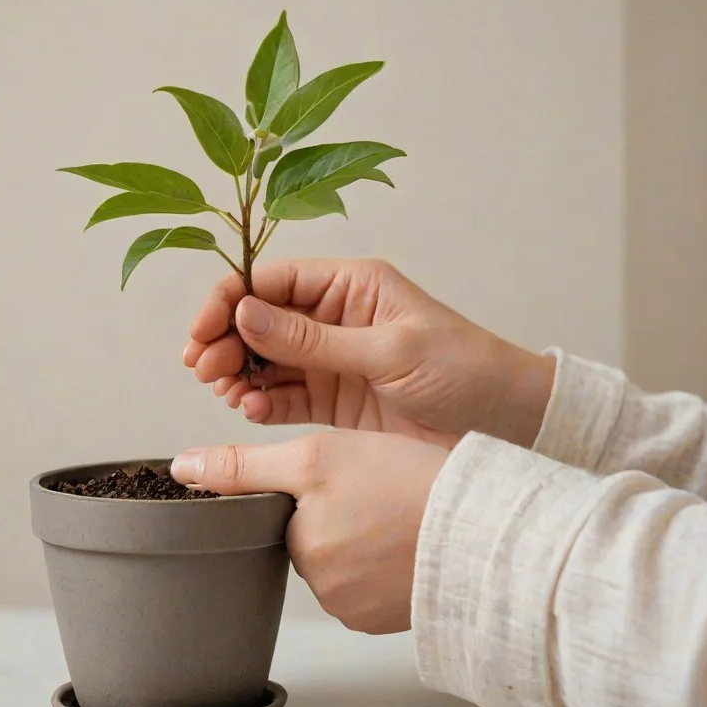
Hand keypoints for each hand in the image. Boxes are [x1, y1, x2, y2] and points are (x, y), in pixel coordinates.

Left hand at [170, 431, 448, 633]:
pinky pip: (371, 585)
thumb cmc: (407, 482)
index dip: (311, 489)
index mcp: (300, 548)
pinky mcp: (391, 619)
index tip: (346, 478)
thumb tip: (181, 470)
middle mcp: (322, 589)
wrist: (483, 525)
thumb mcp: (317, 455)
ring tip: (396, 514)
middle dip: (334, 515)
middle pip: (312, 540)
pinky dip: (383, 564)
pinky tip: (406, 541)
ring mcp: (359, 609)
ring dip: (360, 539)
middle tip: (377, 491)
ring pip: (342, 562)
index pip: (284, 515)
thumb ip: (244, 466)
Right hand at [183, 258, 553, 447]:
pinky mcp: (331, 401)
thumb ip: (314, 338)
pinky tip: (249, 408)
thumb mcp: (389, 351)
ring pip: (262, 359)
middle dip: (224, 340)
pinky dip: (258, 402)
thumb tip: (245, 313)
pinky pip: (280, 396)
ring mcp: (329, 360)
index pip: (271, 281)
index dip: (229, 301)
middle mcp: (333, 318)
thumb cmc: (465, 371)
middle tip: (205, 367)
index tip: (201, 331)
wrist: (505, 425)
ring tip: (225, 389)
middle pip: (258, 320)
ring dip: (235, 371)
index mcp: (350, 286)